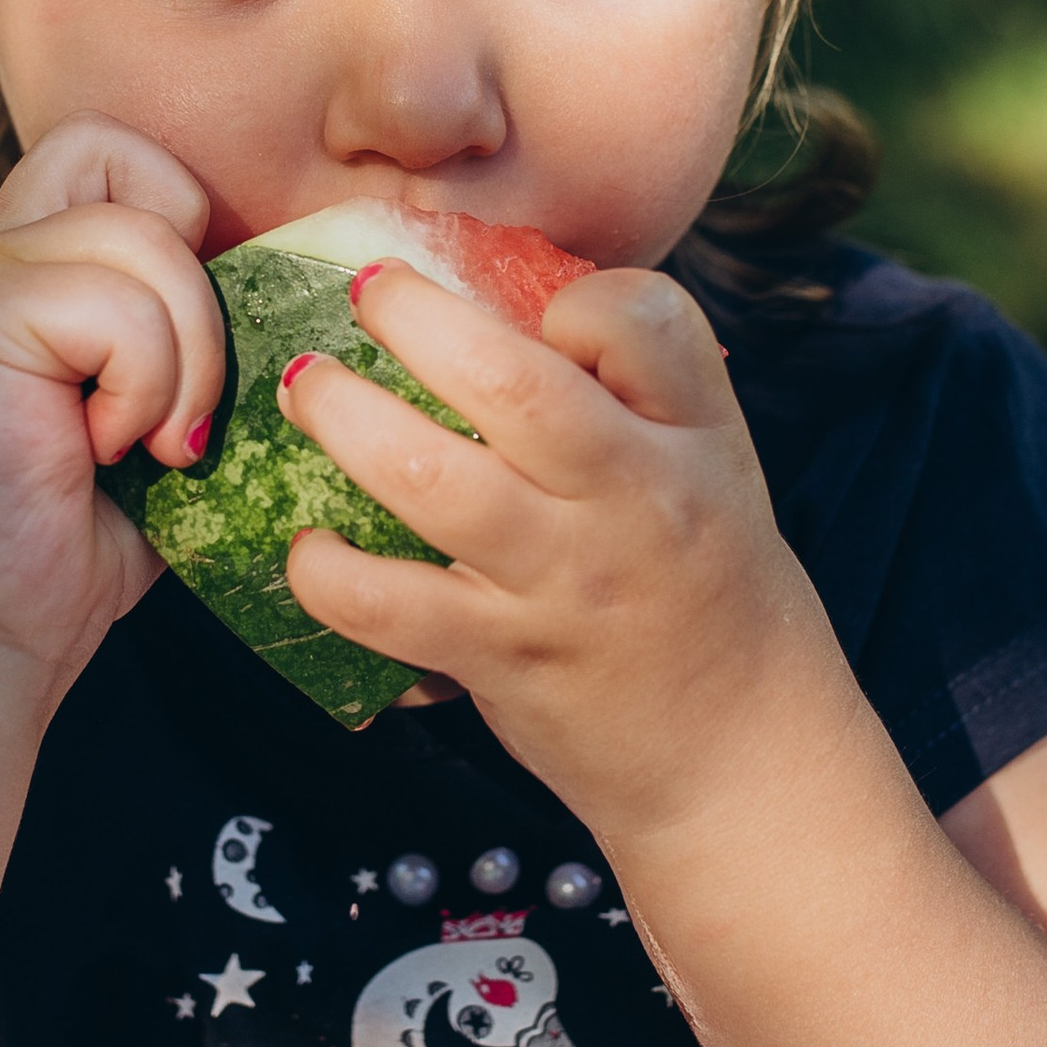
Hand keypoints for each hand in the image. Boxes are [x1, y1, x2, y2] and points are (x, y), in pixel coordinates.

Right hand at [0, 117, 225, 682]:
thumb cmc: (74, 541)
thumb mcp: (157, 415)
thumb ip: (191, 339)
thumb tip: (300, 303)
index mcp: (36, 262)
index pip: (119, 151)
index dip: (183, 220)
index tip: (190, 342)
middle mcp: (0, 251)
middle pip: (140, 170)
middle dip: (200, 294)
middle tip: (184, 408)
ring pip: (148, 243)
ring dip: (184, 360)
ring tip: (153, 446)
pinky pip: (119, 307)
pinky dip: (144, 389)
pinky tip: (109, 454)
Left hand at [277, 264, 846, 845]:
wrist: (741, 754)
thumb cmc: (709, 590)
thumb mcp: (708, 467)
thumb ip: (628, 390)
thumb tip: (498, 302)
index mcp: (692, 435)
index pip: (645, 320)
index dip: (577, 298)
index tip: (530, 308)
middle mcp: (631, 498)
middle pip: (513, 384)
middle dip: (415, 319)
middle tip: (366, 292)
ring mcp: (563, 581)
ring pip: (432, 481)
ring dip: (345, 421)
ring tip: (305, 390)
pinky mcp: (504, 656)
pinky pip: (388, 605)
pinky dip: (328, 572)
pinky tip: (307, 546)